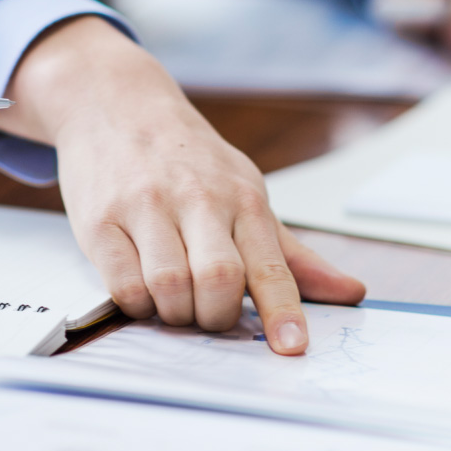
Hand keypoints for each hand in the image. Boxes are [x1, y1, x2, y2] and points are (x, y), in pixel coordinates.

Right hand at [0, 17, 365, 355]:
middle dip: (216, 317)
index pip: (270, 265)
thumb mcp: (243, 190)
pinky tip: (142, 291)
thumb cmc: (184, 157)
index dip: (283, 311)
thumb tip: (350, 293)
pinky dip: (137, 304)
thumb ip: (288, 251)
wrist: (114, 103)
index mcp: (242, 197)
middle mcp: (196, 198)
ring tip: (173, 302)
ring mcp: (144, 206)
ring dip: (174, 313)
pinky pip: (123, 284)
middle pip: (218, 280)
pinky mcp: (100, 219)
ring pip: (169, 286)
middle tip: (208, 315)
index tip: (291, 348)